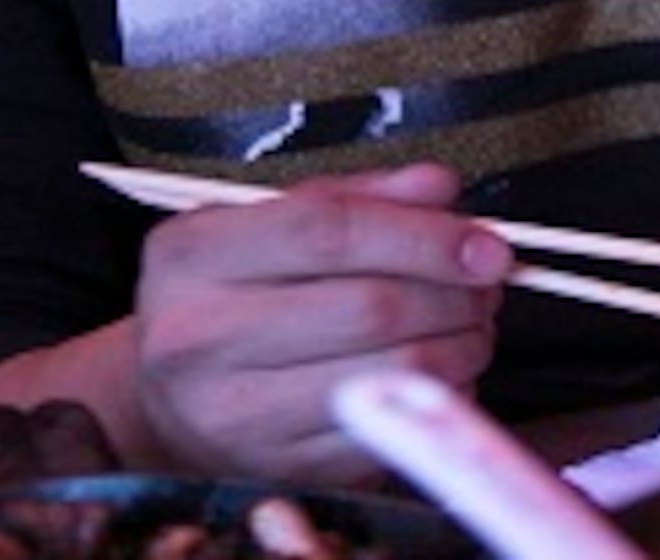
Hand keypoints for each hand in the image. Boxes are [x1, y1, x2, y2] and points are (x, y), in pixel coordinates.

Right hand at [123, 162, 506, 483]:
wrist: (173, 398)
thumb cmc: (238, 296)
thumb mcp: (274, 222)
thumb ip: (359, 197)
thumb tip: (438, 188)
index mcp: (192, 256)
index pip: (327, 231)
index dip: (424, 235)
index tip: (485, 245)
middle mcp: (198, 338)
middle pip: (371, 307)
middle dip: (456, 294)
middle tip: (486, 286)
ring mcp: (234, 415)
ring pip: (393, 372)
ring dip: (462, 346)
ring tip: (470, 325)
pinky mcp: (279, 470)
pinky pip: (391, 429)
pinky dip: (438, 396)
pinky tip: (439, 372)